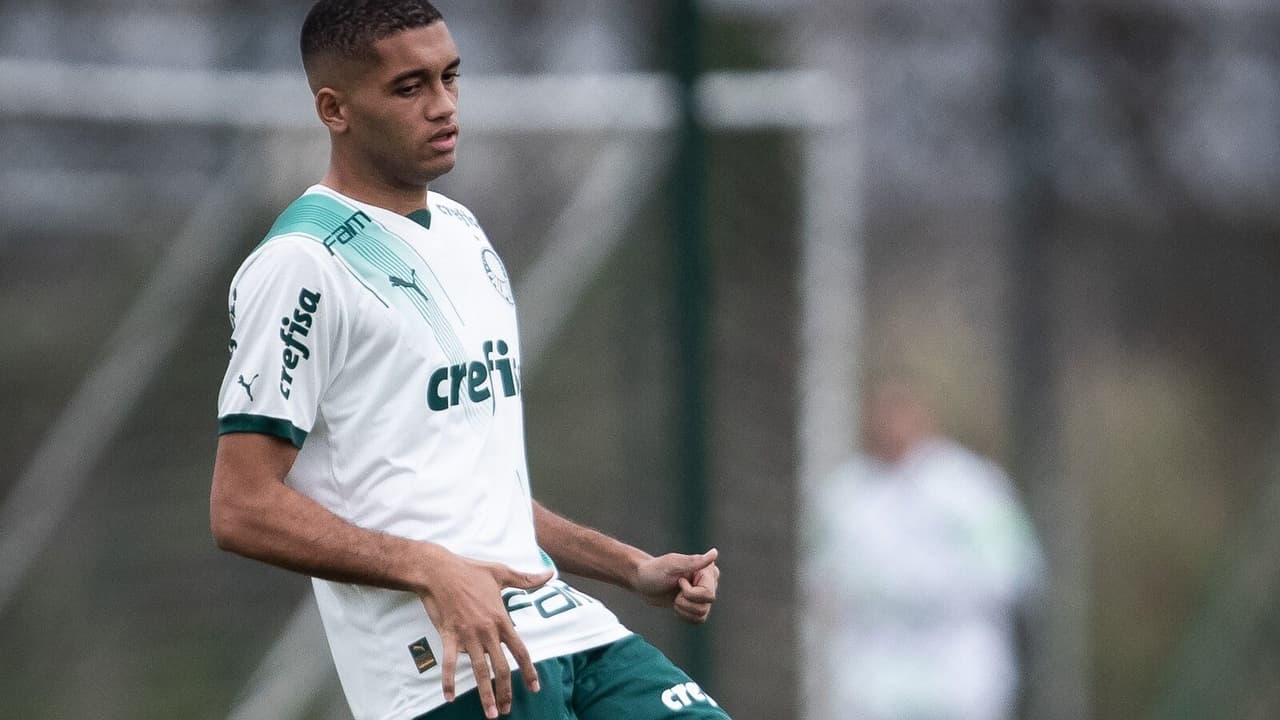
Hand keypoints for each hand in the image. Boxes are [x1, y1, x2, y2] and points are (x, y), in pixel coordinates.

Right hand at [416, 551, 553, 718]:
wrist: (439, 570)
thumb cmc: (470, 570)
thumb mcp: (501, 572)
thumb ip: (526, 579)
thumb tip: (550, 574)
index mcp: (501, 619)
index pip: (520, 651)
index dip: (528, 671)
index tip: (534, 688)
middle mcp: (487, 631)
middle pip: (501, 667)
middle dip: (506, 691)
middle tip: (507, 709)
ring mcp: (467, 635)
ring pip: (479, 670)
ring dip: (485, 694)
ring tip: (491, 713)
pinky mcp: (448, 635)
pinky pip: (448, 663)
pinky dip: (448, 681)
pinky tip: (450, 697)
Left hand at [632, 548, 719, 623]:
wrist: (643, 582)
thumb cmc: (654, 570)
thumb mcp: (671, 565)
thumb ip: (693, 561)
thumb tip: (714, 553)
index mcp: (707, 570)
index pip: (708, 594)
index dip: (690, 594)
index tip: (678, 581)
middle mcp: (710, 582)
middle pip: (705, 606)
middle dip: (684, 602)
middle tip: (675, 589)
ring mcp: (704, 594)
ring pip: (701, 615)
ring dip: (683, 609)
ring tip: (675, 597)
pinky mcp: (698, 604)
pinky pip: (699, 619)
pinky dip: (684, 615)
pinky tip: (677, 603)